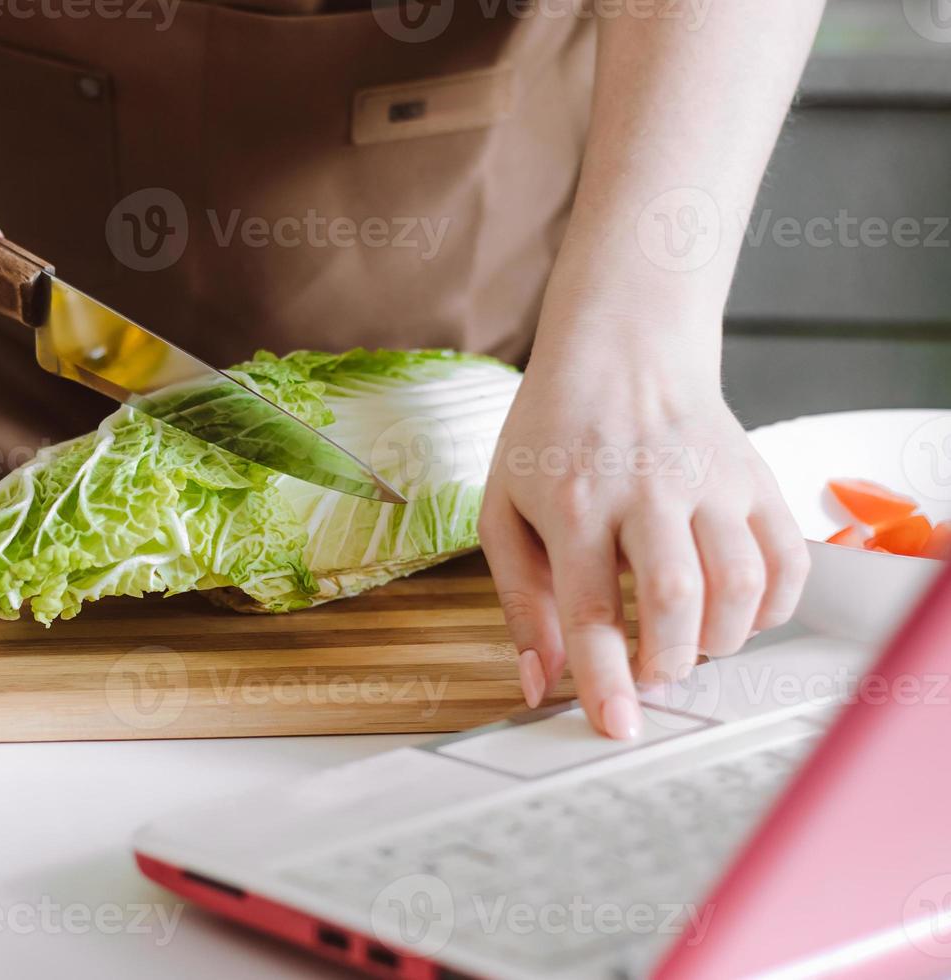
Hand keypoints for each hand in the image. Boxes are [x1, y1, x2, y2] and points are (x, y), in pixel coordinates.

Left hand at [478, 325, 808, 738]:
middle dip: (668, 662)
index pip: (592, 609)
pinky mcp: (755, 476)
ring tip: (689, 643)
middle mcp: (646, 489)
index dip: (606, 679)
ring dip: (719, 639)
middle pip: (676, 600)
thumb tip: (537, 684)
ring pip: (739, 583)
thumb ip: (520, 601)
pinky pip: (788, 559)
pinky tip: (735, 612)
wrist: (620, 350)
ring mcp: (710, 480)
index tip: (618, 727)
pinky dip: (771, 605)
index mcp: (573, 502)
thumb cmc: (552, 434)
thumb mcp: (505, 509)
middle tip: (652, 674)